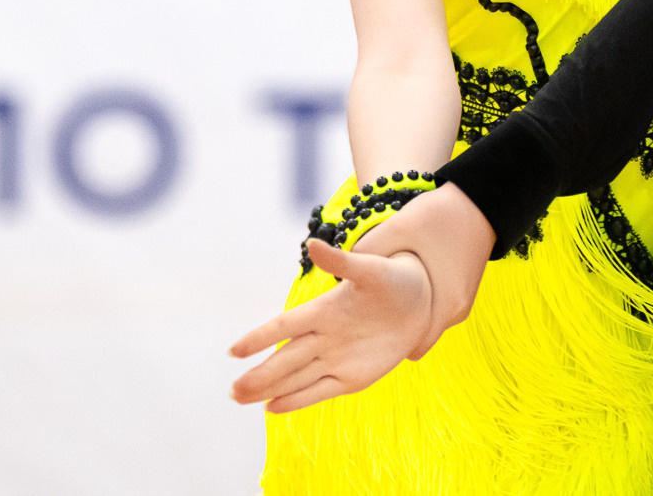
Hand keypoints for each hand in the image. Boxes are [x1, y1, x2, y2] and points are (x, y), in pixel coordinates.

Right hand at [229, 184, 495, 411]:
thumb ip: (341, 262)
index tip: (234, 351)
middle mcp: (323, 337)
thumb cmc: (391, 279)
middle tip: (232, 391)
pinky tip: (271, 409)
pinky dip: (297, 400)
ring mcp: (335, 358)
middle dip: (260, 375)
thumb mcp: (371, 270)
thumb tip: (311, 244)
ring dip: (269, 389)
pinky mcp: (352, 377)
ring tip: (239, 398)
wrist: (419, 300)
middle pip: (285, 359)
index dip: (260, 337)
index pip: (285, 326)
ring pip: (296, 378)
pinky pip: (320, 391)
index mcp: (323, 310)